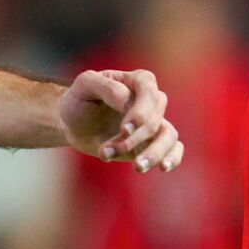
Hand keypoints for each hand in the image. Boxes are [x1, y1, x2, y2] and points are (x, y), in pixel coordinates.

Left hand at [58, 68, 184, 172]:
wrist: (73, 124)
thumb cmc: (79, 100)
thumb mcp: (85, 85)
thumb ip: (107, 88)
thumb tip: (128, 101)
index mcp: (138, 81)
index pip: (149, 93)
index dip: (141, 112)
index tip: (124, 129)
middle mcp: (151, 100)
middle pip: (156, 118)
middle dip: (136, 138)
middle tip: (108, 151)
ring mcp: (154, 122)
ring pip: (169, 135)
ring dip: (154, 153)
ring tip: (137, 167)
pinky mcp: (153, 142)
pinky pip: (175, 149)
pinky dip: (172, 158)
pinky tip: (162, 168)